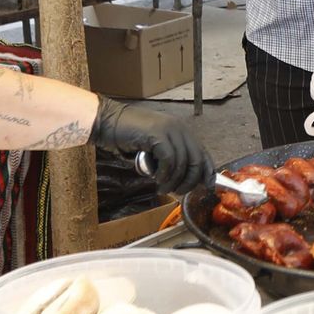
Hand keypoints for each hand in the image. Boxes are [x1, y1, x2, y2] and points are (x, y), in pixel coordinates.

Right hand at [90, 97, 214, 194]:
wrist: (106, 121)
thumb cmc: (127, 136)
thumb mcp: (154, 147)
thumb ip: (169, 157)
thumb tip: (184, 178)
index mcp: (182, 131)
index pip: (203, 154)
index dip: (206, 172)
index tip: (205, 187)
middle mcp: (180, 129)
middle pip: (196, 160)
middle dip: (190, 181)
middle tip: (179, 192)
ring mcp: (170, 130)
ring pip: (182, 162)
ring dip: (174, 180)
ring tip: (164, 188)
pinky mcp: (158, 134)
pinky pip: (169, 159)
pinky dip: (165, 173)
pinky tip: (157, 179)